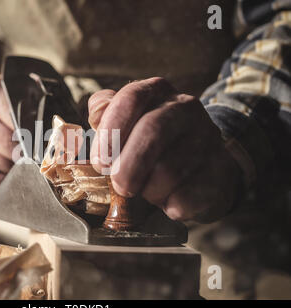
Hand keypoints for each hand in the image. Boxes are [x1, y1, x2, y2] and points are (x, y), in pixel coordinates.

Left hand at [88, 77, 241, 222]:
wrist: (201, 164)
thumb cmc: (152, 144)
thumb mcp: (126, 123)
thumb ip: (105, 115)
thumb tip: (96, 116)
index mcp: (156, 91)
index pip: (132, 99)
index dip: (111, 131)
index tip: (100, 161)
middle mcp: (185, 108)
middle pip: (153, 131)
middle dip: (128, 167)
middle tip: (120, 186)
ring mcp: (208, 137)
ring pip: (170, 169)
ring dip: (149, 190)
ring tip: (146, 192)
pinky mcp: (220, 169)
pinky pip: (189, 195)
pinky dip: (171, 205)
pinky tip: (167, 202)